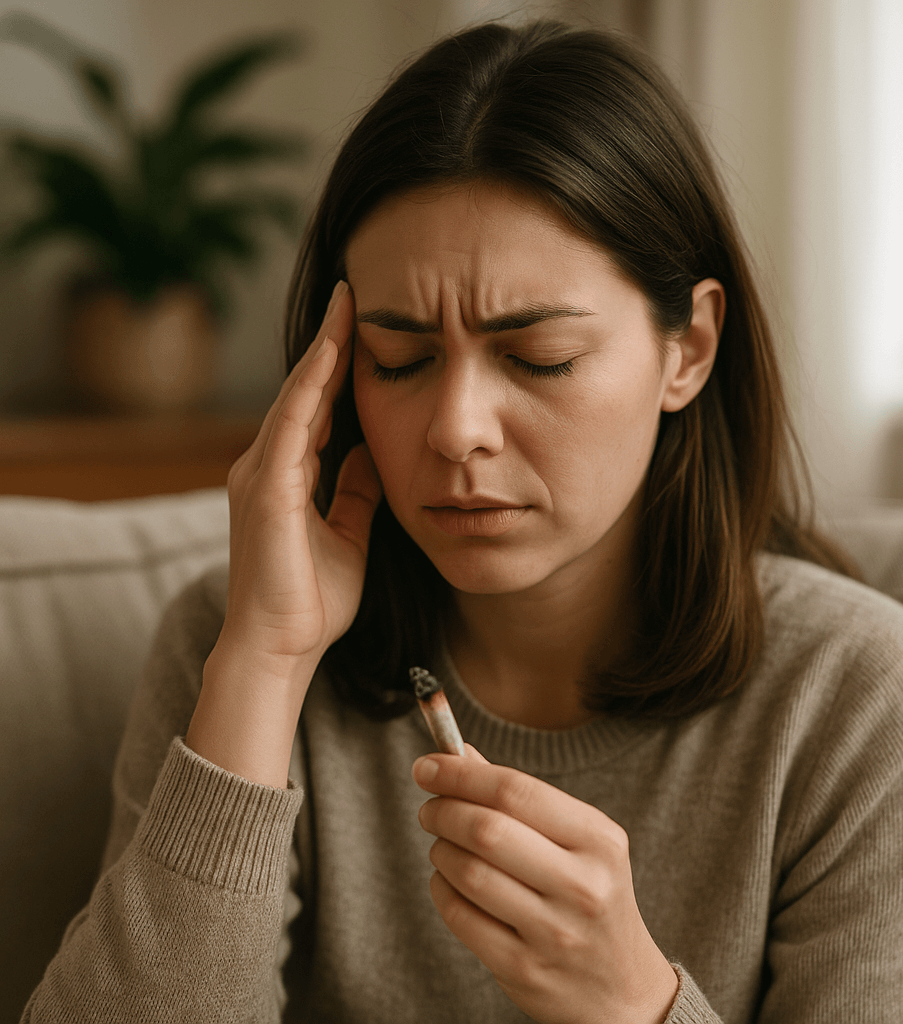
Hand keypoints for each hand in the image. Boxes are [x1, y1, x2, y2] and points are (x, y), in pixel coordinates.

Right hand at [219, 280, 381, 675]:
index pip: (317, 407)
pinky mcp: (265, 487)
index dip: (339, 367)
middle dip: (330, 343)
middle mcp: (266, 465)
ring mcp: (261, 473)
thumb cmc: (312, 601)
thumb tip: (372, 455)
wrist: (281, 647)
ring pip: (297, 395)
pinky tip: (332, 350)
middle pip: (305, 391)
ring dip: (322, 349)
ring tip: (348, 304)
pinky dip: (312, 383)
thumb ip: (355, 494)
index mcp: (287, 477)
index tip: (363, 326)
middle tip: (354, 293)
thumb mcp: (349, 536)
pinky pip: (293, 422)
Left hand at [413, 749, 679, 1023]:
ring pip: (469, 873)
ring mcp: (554, 932)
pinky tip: (448, 881)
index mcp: (599, 840)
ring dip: (441, 850)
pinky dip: (442, 890)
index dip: (462, 775)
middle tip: (429, 808)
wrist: (623, 990)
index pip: (516, 791)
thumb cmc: (592, 896)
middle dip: (443, 810)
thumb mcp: (578, 841)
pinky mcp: (525, 969)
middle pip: (487, 830)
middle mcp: (582, 885)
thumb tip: (460, 755)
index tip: (427, 766)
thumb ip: (521, 798)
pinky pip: (462, 917)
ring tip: (443, 845)